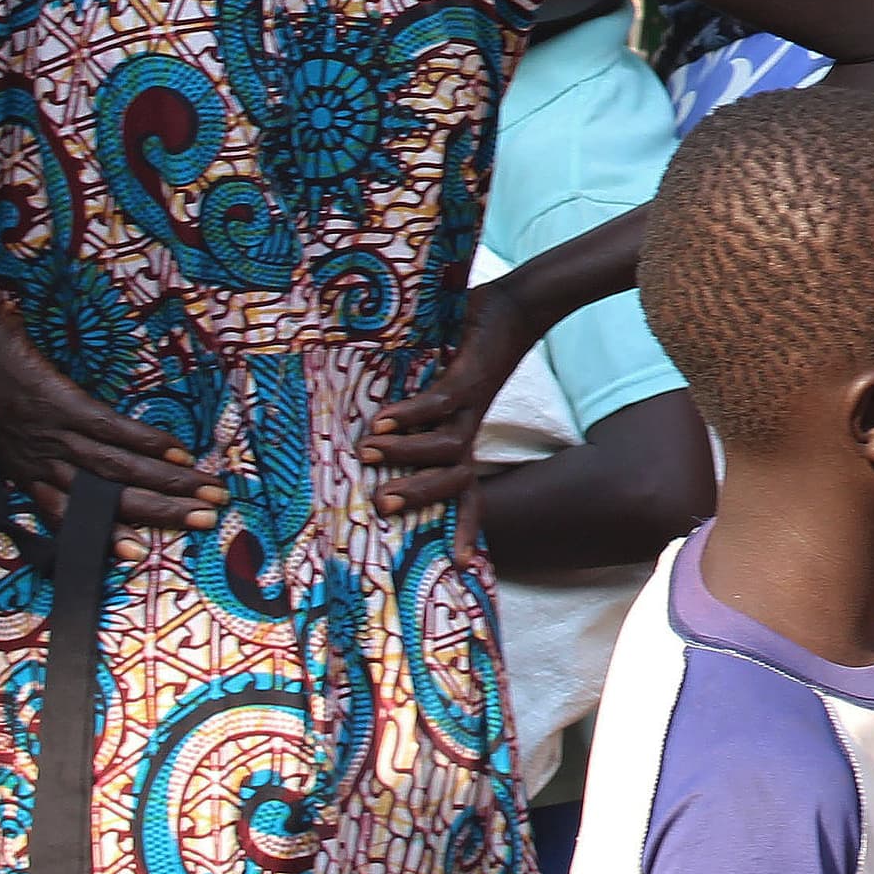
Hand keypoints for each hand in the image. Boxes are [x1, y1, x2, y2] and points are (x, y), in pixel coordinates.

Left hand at [0, 298, 220, 528]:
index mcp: (20, 469)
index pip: (67, 515)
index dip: (102, 536)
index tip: (137, 553)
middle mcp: (40, 461)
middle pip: (106, 499)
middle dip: (159, 512)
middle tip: (205, 520)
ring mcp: (53, 434)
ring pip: (117, 470)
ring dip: (167, 483)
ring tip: (207, 491)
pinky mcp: (63, 403)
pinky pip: (112, 429)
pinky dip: (147, 442)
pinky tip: (178, 453)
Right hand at [363, 271, 541, 516]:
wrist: (514, 307)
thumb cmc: (468, 347)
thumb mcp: (437, 383)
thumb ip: (406, 404)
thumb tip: (359, 420)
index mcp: (463, 436)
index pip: (467, 492)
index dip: (467, 527)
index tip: (463, 566)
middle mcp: (470, 429)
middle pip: (456, 481)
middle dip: (421, 498)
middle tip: (381, 506)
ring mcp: (472, 406)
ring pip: (447, 449)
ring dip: (407, 455)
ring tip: (368, 453)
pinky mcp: (470, 378)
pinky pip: (440, 406)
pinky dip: (411, 417)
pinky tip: (383, 421)